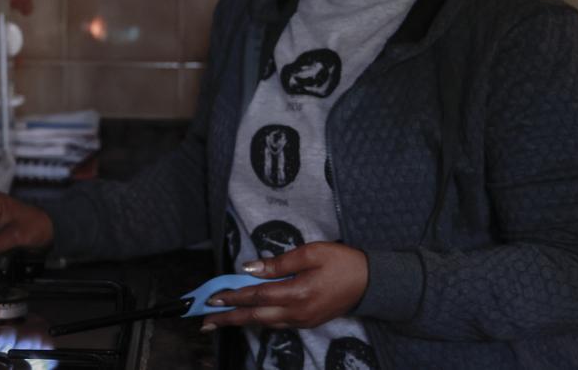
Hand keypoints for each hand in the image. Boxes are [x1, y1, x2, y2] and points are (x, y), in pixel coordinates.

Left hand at [200, 242, 367, 330]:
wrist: (371, 283)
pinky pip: (277, 323)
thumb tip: (251, 268)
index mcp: (297, 293)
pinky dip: (259, 321)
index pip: (256, 296)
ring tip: (221, 321)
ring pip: (265, 323)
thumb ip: (279, 263)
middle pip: (255, 316)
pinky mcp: (308, 322)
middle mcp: (297, 312)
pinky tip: (249, 318)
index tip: (213, 297)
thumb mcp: (311, 253)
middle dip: (229, 318)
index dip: (233, 296)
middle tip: (206, 320)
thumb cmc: (342, 262)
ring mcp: (303, 320)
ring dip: (241, 321)